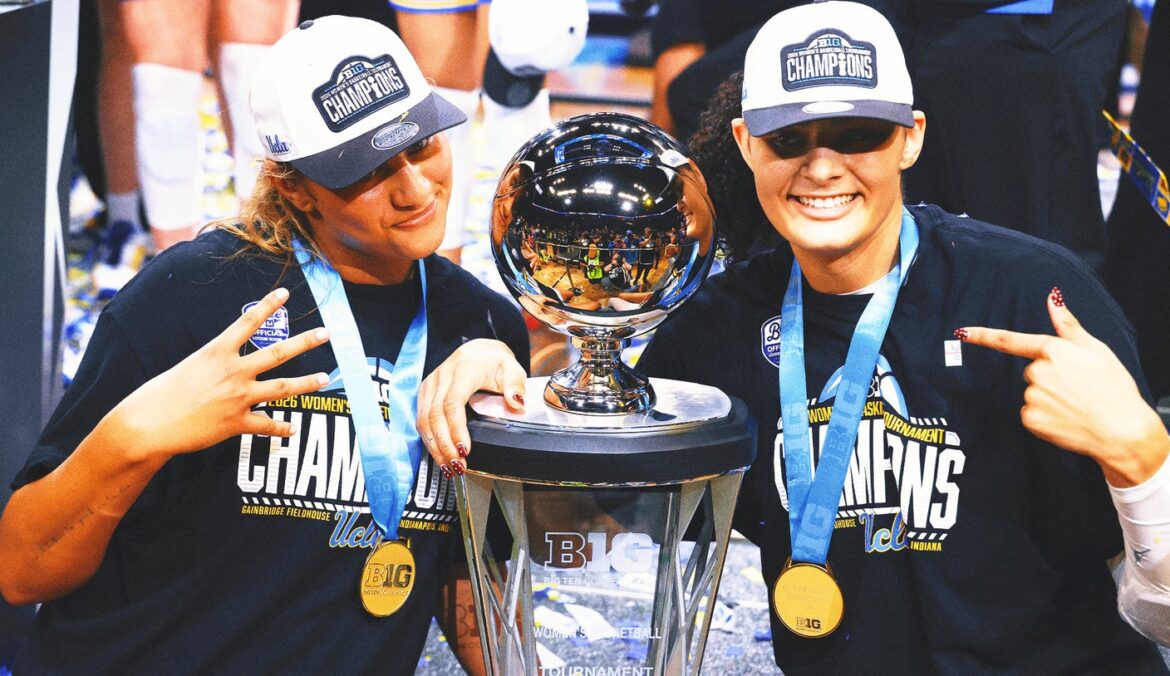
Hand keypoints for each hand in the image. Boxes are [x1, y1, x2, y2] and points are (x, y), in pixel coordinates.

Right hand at [113, 288, 331, 460]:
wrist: (148, 424)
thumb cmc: (161, 394)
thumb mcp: (189, 366)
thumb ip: (215, 362)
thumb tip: (229, 363)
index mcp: (217, 352)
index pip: (248, 322)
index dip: (268, 306)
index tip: (285, 293)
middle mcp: (232, 371)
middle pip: (278, 353)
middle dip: (305, 342)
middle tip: (326, 333)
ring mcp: (237, 397)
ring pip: (282, 389)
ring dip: (306, 384)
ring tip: (325, 378)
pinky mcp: (236, 423)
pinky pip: (267, 425)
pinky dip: (281, 428)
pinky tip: (293, 430)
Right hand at [417, 339, 526, 475]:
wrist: (478, 351)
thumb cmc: (494, 361)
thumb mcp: (512, 369)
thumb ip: (515, 386)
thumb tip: (517, 402)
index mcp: (464, 370)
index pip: (453, 403)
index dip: (456, 429)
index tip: (465, 449)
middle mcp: (442, 376)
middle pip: (435, 416)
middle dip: (445, 445)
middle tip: (458, 466)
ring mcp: (431, 385)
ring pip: (424, 420)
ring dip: (435, 447)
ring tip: (449, 466)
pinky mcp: (425, 393)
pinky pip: (421, 420)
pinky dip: (429, 440)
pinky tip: (440, 455)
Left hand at [958, 288, 1169, 485]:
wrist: (1123, 432)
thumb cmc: (1114, 388)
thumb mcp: (1096, 350)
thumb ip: (1067, 324)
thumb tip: (1052, 297)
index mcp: (1053, 350)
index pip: (1009, 341)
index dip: (982, 336)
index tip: (961, 331)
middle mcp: (1037, 371)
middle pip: (1031, 371)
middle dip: (1050, 377)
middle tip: (1078, 389)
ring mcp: (1031, 396)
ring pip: (1032, 392)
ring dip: (1049, 398)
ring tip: (1076, 405)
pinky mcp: (1029, 418)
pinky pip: (1029, 413)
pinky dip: (1045, 416)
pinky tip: (1065, 419)